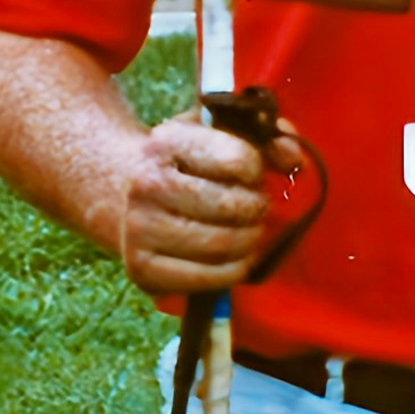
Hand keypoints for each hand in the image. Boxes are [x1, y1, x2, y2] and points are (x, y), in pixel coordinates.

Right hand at [114, 108, 280, 304]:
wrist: (121, 193)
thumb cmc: (185, 163)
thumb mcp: (217, 134)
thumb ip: (266, 138)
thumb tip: (293, 159)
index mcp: (166, 141)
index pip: (240, 160)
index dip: (256, 169)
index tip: (250, 173)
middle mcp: (146, 184)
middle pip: (233, 206)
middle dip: (256, 208)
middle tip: (254, 208)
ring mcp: (139, 229)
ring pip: (224, 244)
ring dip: (250, 240)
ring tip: (248, 231)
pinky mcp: (141, 270)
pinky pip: (210, 279)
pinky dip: (235, 270)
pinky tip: (235, 257)